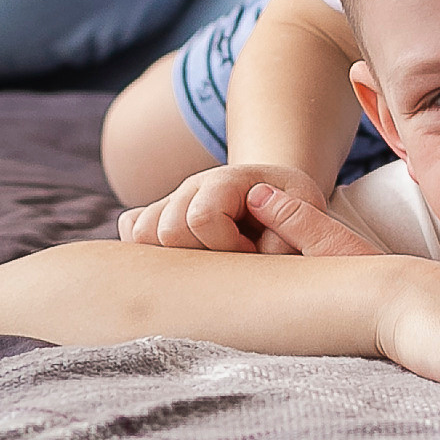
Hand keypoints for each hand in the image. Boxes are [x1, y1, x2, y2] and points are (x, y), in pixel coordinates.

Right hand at [119, 166, 378, 255]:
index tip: (253, 253)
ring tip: (211, 260)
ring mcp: (171, 200)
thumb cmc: (295, 207)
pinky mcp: (157, 216)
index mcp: (228, 179)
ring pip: (141, 234)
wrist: (277, 193)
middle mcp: (192, 186)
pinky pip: (132, 230)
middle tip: (233, 260)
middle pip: (165, 230)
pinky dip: (149, 250)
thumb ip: (294, 224)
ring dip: (174, 256)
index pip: (202, 217)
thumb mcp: (307, 208)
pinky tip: (184, 258)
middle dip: (201, 255)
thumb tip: (259, 246)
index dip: (227, 245)